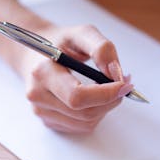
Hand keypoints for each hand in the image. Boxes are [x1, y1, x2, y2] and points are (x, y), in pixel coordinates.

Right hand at [15, 24, 132, 133]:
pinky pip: (81, 127)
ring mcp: (41, 112)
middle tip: (123, 85)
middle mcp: (38, 96)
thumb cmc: (60, 42)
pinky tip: (93, 98)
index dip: (106, 94)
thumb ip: (102, 49)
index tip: (124, 85)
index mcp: (42, 72)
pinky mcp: (48, 121)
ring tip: (107, 89)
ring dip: (105, 108)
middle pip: (85, 113)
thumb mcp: (82, 33)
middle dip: (110, 100)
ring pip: (86, 123)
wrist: (34, 53)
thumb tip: (116, 73)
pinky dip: (95, 114)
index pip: (77, 96)